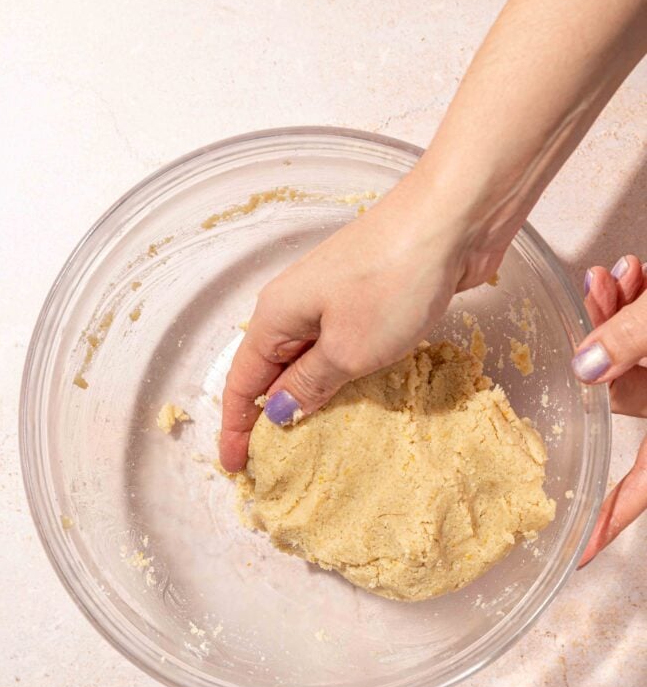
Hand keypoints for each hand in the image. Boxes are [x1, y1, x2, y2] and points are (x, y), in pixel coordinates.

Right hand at [219, 171, 502, 471]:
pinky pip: (338, 348)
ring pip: (306, 360)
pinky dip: (337, 378)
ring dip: (305, 398)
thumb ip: (310, 384)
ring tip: (308, 444)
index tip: (237, 467)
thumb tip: (276, 411)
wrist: (451, 219)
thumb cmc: (391, 284)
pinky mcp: (366, 300)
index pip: (241, 383)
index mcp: (275, 317)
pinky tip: (350, 402)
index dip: (235, 428)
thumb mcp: (347, 350)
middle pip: (268, 371)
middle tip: (272, 465)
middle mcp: (294, 306)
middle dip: (266, 417)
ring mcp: (331, 300)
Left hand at [574, 255, 646, 565]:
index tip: (582, 551)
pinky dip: (643, 305)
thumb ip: (639, 340)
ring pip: (638, 360)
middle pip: (629, 397)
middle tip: (594, 295)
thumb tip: (585, 369)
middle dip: (604, 344)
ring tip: (615, 274)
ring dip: (620, 313)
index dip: (613, 517)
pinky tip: (633, 272)